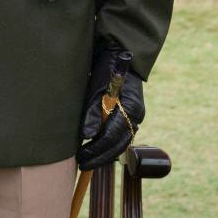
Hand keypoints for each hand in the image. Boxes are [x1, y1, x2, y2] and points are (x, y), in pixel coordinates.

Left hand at [76, 41, 144, 169]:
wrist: (120, 53)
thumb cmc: (107, 67)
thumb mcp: (96, 86)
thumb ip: (92, 110)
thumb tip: (87, 135)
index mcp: (131, 108)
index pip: (114, 136)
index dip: (97, 150)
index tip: (82, 158)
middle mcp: (136, 115)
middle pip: (119, 145)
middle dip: (100, 157)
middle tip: (81, 164)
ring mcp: (134, 116)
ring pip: (121, 143)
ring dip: (104, 153)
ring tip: (86, 160)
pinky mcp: (129, 116)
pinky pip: (120, 137)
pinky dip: (108, 145)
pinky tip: (95, 150)